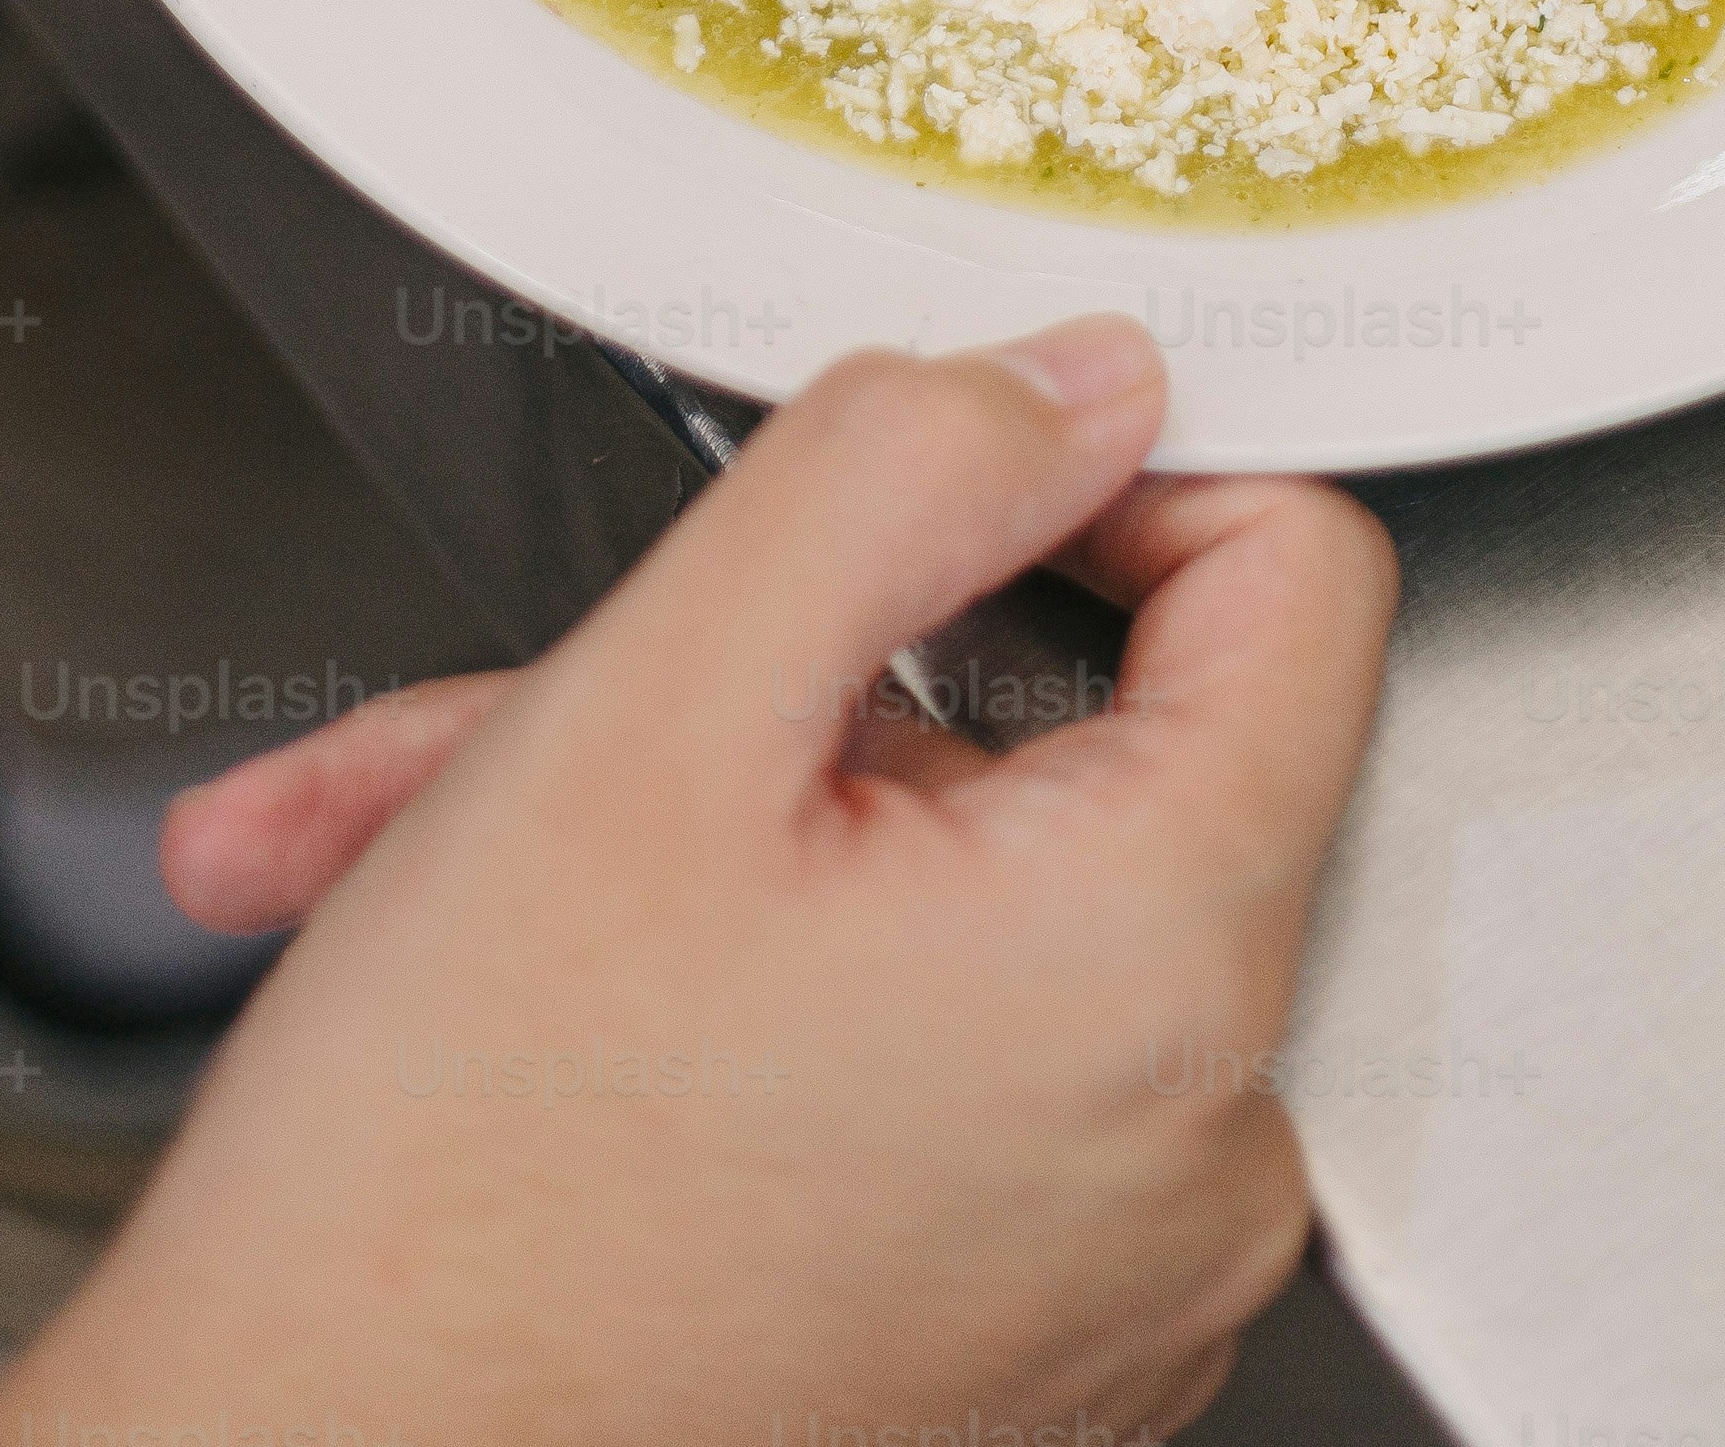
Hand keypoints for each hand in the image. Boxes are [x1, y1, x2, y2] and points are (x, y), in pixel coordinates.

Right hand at [0, 320, 1396, 1446]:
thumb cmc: (438, 1224)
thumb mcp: (650, 712)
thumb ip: (899, 477)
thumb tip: (1086, 384)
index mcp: (1163, 969)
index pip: (1293, 578)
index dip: (1102, 472)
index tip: (928, 476)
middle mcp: (1193, 1148)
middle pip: (1048, 745)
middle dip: (762, 681)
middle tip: (531, 716)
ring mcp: (1101, 1266)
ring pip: (931, 893)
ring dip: (679, 832)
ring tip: (430, 871)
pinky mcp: (1001, 1340)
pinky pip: (906, 1056)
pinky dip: (720, 990)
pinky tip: (507, 999)